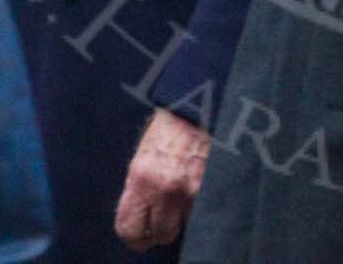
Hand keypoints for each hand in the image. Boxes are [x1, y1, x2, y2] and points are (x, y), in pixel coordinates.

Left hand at [114, 108, 210, 250]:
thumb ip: (140, 189)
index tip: (142, 237)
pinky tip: (203, 188)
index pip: (129, 228)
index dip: (135, 238)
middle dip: (164, 229)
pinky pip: (206, 212)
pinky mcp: (213, 187)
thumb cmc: (169, 127)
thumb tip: (143, 218)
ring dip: (188, 217)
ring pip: (187, 227)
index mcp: (140, 178)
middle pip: (160, 234)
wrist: (199, 103)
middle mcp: (163, 188)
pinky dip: (205, 206)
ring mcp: (191, 190)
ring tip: (189, 195)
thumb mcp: (144, 156)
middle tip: (169, 218)